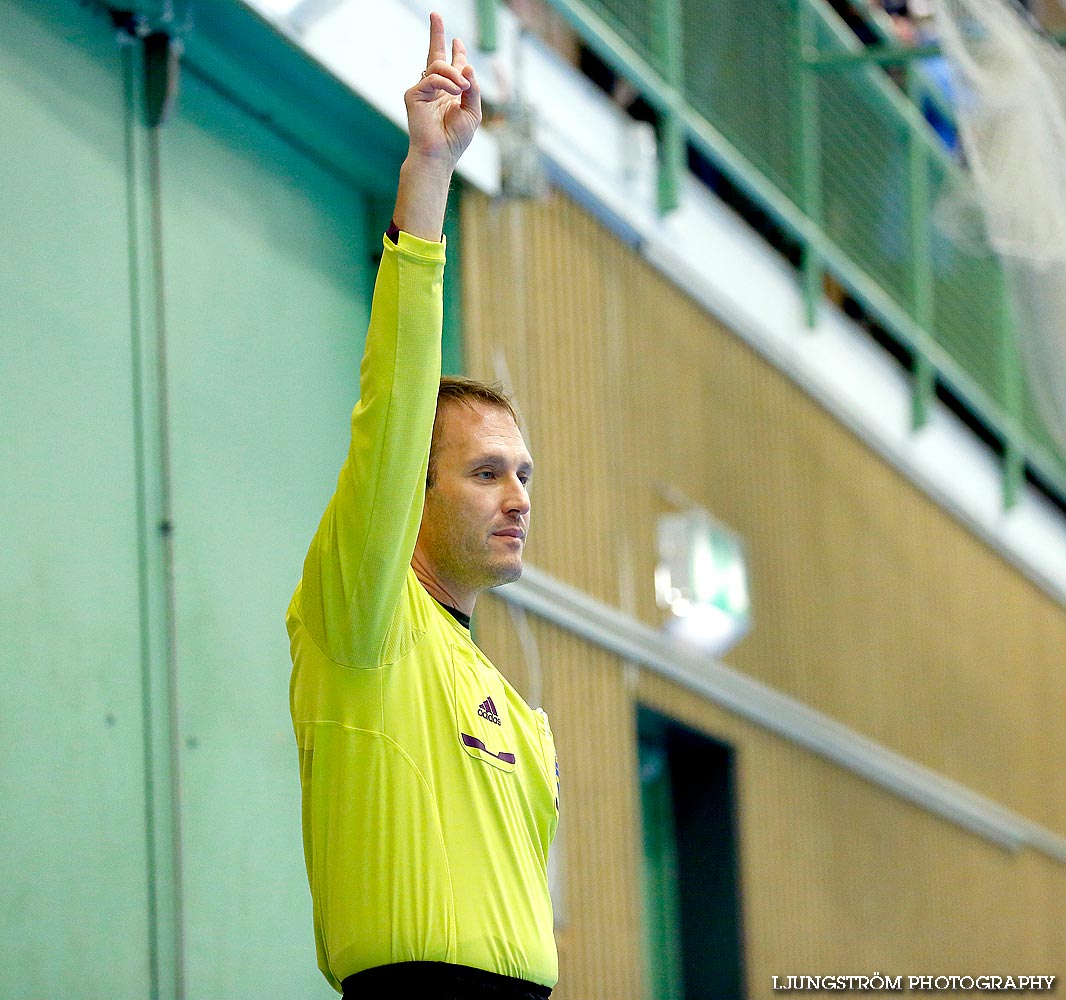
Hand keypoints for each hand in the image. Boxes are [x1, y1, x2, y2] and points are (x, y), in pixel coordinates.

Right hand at [404, 12, 481, 169]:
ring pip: (438, 65)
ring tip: (462, 87)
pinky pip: (432, 78)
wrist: (439, 155)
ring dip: (454, 73)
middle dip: (436, 34)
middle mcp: (434, 89)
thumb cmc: (455, 139)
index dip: (456, 53)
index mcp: (448, 92)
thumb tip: (469, 66)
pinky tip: (454, 92)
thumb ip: (472, 89)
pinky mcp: (413, 95)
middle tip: (435, 14)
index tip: (457, 42)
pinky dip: (446, 83)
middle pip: (434, 55)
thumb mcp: (472, 112)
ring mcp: (422, 91)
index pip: (451, 66)